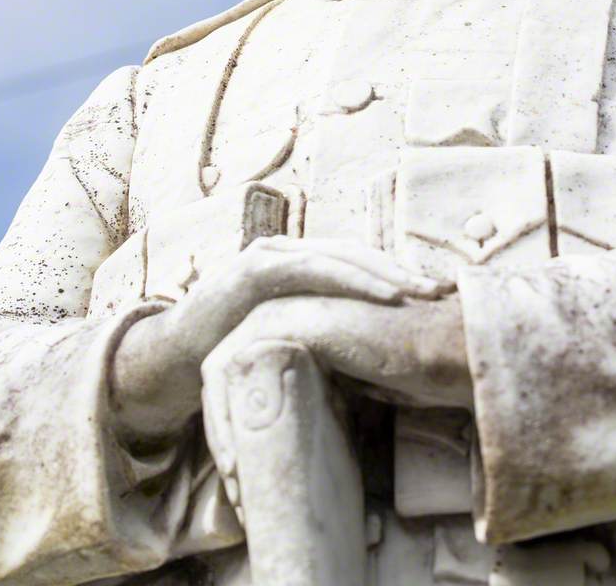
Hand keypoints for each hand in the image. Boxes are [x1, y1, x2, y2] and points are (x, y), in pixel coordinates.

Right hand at [111, 237, 447, 441]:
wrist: (172, 362)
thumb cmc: (233, 354)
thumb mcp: (288, 338)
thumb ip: (322, 330)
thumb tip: (372, 350)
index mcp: (299, 266)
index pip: (358, 263)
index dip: (397, 274)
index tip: (438, 294)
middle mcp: (289, 252)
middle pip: (357, 255)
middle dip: (402, 271)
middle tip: (443, 290)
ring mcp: (271, 254)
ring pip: (341, 256)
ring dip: (385, 273)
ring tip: (420, 291)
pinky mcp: (255, 267)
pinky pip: (313, 268)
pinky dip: (351, 278)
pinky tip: (383, 293)